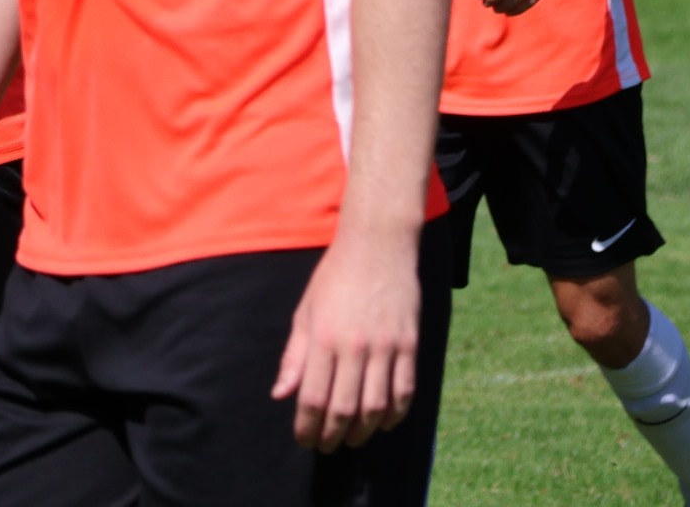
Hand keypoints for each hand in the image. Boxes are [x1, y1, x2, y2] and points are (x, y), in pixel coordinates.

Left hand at [272, 230, 419, 451]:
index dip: (306, 427)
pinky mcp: (409, 343)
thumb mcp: (306, 310)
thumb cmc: (335, 275)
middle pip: (343, 409)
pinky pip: (404, 391)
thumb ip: (294, 355)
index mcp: (324, 337)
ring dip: (362, 431)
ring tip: (351, 437)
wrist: (377, 243)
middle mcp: (354, 346)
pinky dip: (395, 414)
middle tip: (326, 445)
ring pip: (375, 407)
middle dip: (332, 436)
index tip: (303, 440)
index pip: (313, 399)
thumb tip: (280, 394)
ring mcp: (385, 346)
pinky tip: (383, 422)